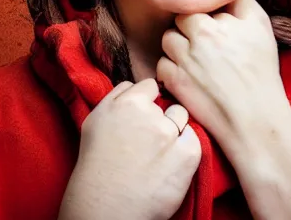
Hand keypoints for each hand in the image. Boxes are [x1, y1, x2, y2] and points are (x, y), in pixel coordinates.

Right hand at [58, 79, 201, 219]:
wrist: (105, 205)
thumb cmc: (96, 163)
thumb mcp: (96, 118)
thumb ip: (117, 96)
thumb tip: (134, 85)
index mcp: (128, 102)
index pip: (149, 85)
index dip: (147, 99)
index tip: (143, 115)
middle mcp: (150, 114)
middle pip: (167, 104)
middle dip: (160, 116)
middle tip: (147, 139)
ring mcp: (169, 134)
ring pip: (181, 118)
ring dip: (174, 130)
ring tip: (158, 152)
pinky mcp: (187, 155)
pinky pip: (194, 139)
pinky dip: (185, 148)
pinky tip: (169, 163)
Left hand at [157, 0, 288, 158]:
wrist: (255, 118)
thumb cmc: (261, 70)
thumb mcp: (260, 26)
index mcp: (214, 24)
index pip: (195, 2)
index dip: (203, 11)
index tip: (211, 22)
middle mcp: (196, 39)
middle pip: (179, 20)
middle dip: (189, 27)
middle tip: (204, 42)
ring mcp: (182, 61)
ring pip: (167, 39)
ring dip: (177, 46)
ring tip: (196, 58)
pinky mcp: (173, 81)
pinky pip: (161, 64)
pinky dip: (171, 68)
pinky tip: (188, 75)